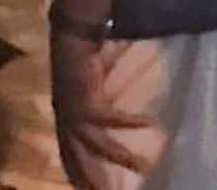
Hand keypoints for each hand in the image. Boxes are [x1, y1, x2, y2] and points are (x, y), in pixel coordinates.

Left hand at [51, 31, 155, 187]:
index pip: (68, 158)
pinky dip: (131, 122)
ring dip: (122, 157)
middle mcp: (67, 123)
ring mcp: (76, 115)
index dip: (76, 175)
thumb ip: (90, 111)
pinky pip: (112, 120)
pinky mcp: (88, 103)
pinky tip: (151, 123)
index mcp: (64, 124)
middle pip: (80, 161)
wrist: (70, 41)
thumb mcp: (82, 94)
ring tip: (145, 166)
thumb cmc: (79, 66)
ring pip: (99, 146)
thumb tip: (105, 120)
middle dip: (94, 180)